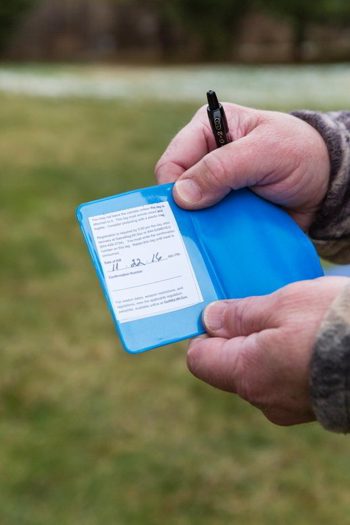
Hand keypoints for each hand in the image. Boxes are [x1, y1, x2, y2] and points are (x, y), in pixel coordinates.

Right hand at [155, 104, 329, 229]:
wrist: (326, 184)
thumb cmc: (299, 154)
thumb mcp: (264, 152)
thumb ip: (223, 169)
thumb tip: (182, 195)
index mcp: (207, 131)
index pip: (172, 161)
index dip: (173, 187)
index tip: (186, 210)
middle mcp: (205, 159)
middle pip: (176, 191)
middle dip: (185, 211)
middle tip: (197, 229)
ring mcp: (214, 188)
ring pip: (190, 213)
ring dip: (199, 227)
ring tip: (213, 237)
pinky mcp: (224, 210)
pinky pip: (207, 227)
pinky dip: (212, 236)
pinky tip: (220, 243)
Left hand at [187, 277, 348, 425]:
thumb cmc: (334, 325)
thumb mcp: (282, 305)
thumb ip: (240, 315)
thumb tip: (209, 319)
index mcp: (248, 375)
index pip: (199, 359)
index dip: (205, 332)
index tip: (220, 311)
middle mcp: (263, 398)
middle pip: (230, 365)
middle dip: (240, 335)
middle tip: (263, 308)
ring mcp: (289, 406)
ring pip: (260, 370)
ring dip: (267, 344)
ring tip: (293, 321)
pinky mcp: (312, 405)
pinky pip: (284, 378)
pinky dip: (288, 358)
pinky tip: (310, 338)